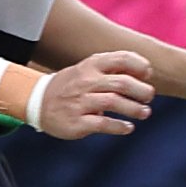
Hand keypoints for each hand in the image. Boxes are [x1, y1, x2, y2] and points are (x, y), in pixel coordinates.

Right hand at [34, 53, 154, 140]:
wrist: (36, 101)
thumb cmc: (72, 85)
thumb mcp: (88, 69)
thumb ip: (113, 68)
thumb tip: (146, 71)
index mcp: (91, 65)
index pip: (122, 58)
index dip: (140, 65)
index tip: (148, 74)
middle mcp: (86, 82)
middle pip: (122, 82)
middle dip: (142, 90)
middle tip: (149, 97)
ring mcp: (80, 102)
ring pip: (114, 102)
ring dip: (134, 109)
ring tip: (145, 113)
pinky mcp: (76, 122)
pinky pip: (102, 124)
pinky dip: (119, 126)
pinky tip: (128, 127)